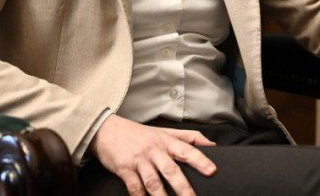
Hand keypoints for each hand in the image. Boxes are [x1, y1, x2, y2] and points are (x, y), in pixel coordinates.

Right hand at [88, 114, 216, 195]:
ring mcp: (139, 160)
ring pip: (153, 182)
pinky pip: (135, 188)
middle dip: (183, 187)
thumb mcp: (165, 132)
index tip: (212, 170)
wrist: (107, 130)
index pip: (187, 149)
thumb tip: (212, 145)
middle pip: (171, 170)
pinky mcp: (124, 169)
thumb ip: (190, 137)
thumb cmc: (139, 133)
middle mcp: (154, 150)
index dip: (200, 160)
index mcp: (167, 141)